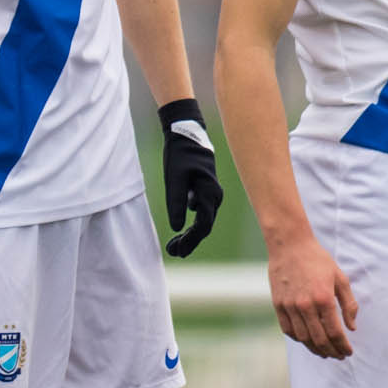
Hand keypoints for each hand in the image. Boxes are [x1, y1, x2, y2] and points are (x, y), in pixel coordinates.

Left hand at [158, 98, 222, 256]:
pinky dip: (191, 224)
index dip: (190, 241)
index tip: (176, 252)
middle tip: (173, 252)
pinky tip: (181, 231)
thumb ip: (176, 202)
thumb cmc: (179, 155)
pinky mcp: (205, 191)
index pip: (203, 226)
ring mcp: (212, 194)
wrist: (186, 134)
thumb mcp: (174, 179)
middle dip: (189, 242)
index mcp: (209, 194)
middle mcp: (215, 196)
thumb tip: (176, 227)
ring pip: (204, 221)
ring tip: (174, 246)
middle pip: (205, 227)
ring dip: (190, 235)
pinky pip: (202, 213)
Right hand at [268, 235, 356, 358]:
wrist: (289, 246)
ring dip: (315, 349)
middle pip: (319, 339)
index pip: (335, 332)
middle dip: (331, 351)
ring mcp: (289, 306)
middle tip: (339, 355)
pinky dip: (299, 339)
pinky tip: (307, 340)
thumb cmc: (318, 260)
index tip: (348, 352)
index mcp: (324, 298)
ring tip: (324, 353)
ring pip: (303, 338)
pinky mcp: (278, 305)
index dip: (343, 346)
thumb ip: (349, 304)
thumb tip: (352, 327)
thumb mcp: (340, 278)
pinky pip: (287, 330)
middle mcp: (305, 305)